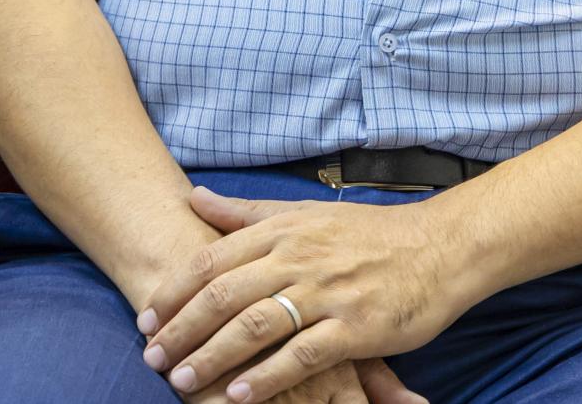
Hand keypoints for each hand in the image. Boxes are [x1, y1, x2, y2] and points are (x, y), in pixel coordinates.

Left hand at [138, 187, 465, 402]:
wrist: (436, 247)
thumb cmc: (364, 233)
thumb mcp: (301, 212)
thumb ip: (245, 213)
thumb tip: (192, 197)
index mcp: (280, 230)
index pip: (211, 260)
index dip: (174, 291)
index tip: (145, 317)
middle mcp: (296, 258)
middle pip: (224, 295)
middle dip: (181, 328)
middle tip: (151, 356)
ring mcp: (325, 293)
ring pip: (254, 326)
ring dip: (212, 356)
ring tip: (181, 380)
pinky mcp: (354, 327)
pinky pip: (300, 355)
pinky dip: (266, 377)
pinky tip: (238, 396)